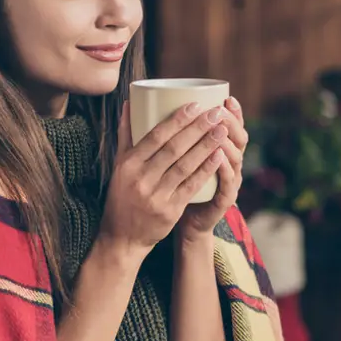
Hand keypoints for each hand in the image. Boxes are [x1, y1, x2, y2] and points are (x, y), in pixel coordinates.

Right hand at [97, 100, 228, 258]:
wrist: (123, 238)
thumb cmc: (123, 195)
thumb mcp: (119, 166)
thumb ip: (126, 135)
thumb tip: (130, 102)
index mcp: (128, 164)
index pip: (155, 136)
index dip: (177, 120)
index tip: (195, 105)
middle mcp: (141, 178)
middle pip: (173, 148)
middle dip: (197, 129)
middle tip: (216, 113)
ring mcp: (156, 196)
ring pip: (185, 166)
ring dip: (206, 146)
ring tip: (222, 131)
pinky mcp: (170, 211)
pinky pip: (191, 186)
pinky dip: (205, 170)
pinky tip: (218, 157)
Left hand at [179, 96, 246, 241]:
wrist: (186, 225)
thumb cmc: (176, 188)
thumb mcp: (176, 160)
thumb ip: (166, 138)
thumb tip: (133, 107)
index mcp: (222, 150)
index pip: (235, 127)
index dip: (235, 112)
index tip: (227, 97)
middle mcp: (230, 163)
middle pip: (238, 138)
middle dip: (229, 122)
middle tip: (218, 109)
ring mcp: (231, 181)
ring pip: (235, 157)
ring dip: (226, 142)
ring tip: (217, 127)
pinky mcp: (226, 199)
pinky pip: (228, 182)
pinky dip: (222, 169)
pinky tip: (217, 156)